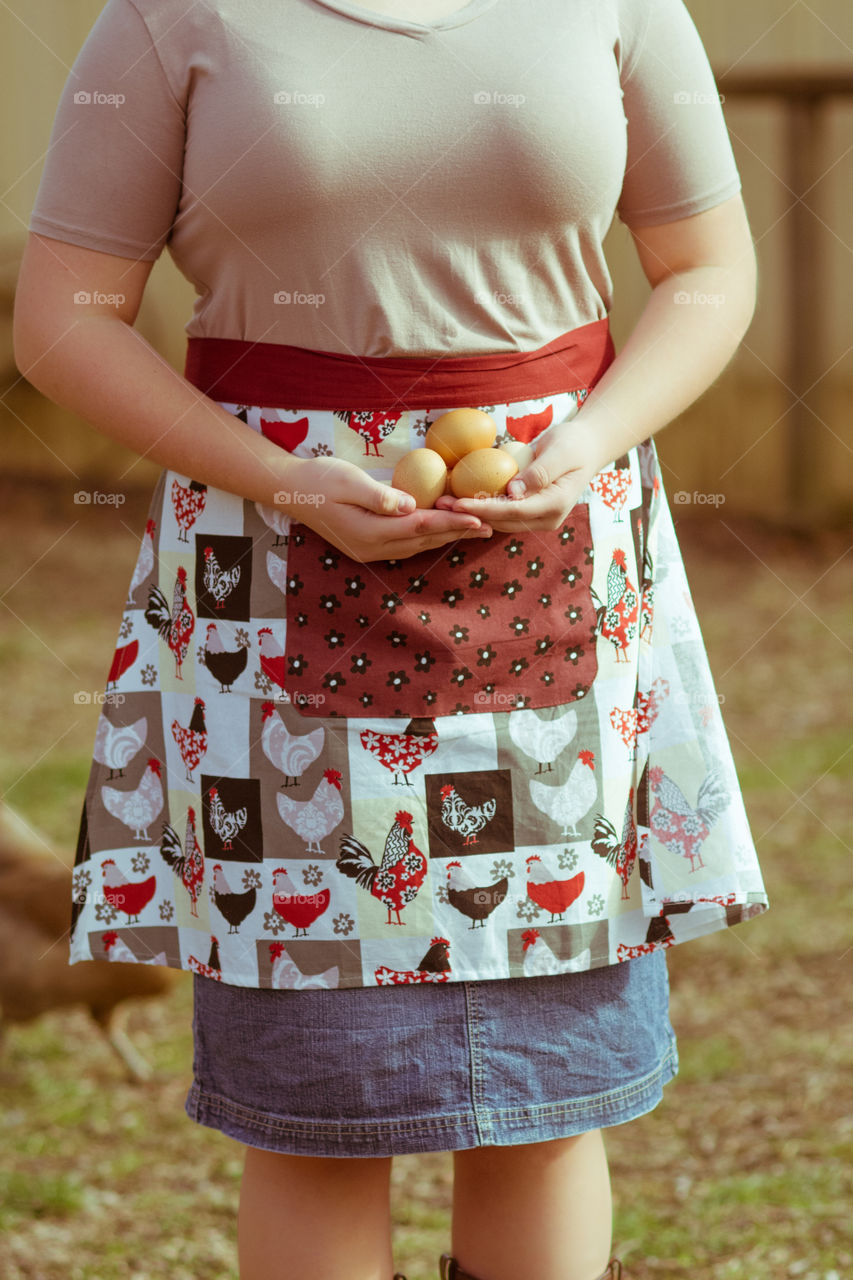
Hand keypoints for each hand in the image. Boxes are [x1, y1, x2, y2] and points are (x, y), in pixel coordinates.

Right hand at [282, 456, 492, 562]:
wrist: (291, 491)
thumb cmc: (319, 479)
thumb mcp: (348, 481)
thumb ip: (379, 496)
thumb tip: (408, 505)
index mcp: (371, 531)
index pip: (421, 527)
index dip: (452, 522)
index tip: (478, 518)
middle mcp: (374, 547)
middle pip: (424, 540)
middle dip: (457, 533)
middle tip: (489, 528)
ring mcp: (370, 549)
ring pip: (417, 544)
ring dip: (445, 537)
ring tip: (473, 531)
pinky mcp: (367, 544)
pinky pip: (406, 544)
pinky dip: (427, 537)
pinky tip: (440, 531)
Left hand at [434, 418, 609, 532]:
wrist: (586, 448)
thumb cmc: (573, 444)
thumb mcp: (560, 451)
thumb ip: (539, 472)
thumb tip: (512, 492)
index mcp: (555, 505)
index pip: (512, 511)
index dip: (483, 509)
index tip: (458, 503)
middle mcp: (546, 519)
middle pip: (502, 521)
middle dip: (471, 515)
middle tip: (440, 504)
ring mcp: (538, 519)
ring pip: (499, 521)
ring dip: (472, 513)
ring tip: (443, 502)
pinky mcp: (529, 513)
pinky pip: (501, 513)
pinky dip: (481, 506)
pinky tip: (458, 498)